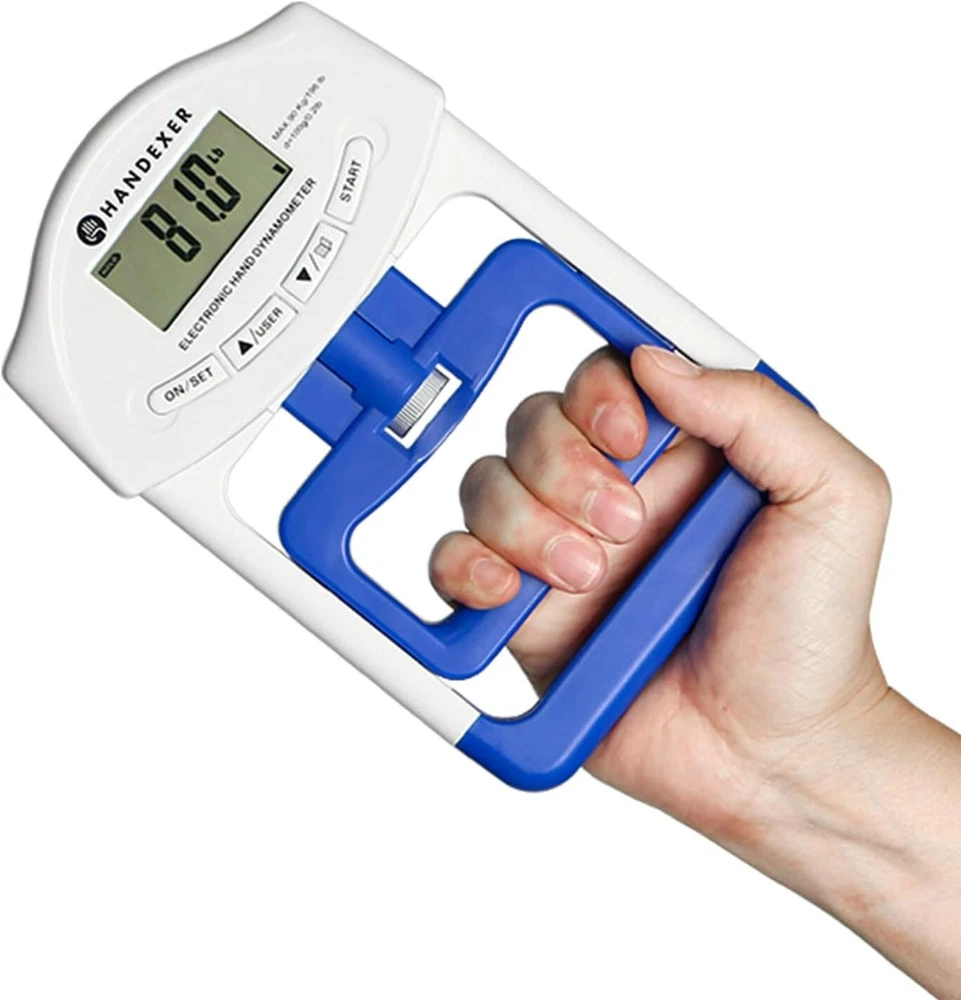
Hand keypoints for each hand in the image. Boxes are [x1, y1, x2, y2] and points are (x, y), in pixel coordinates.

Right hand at [429, 345, 892, 835]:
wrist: (773, 753)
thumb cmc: (810, 635)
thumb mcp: (834, 499)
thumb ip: (757, 411)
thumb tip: (654, 360)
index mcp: (679, 455)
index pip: (603, 378)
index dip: (597, 395)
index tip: (630, 440)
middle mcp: (611, 494)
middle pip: (533, 426)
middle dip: (565, 470)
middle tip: (623, 530)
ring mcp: (561, 553)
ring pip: (487, 488)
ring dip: (524, 525)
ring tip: (587, 579)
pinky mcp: (526, 614)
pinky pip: (453, 565)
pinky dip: (462, 567)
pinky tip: (503, 590)